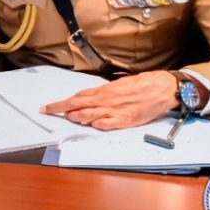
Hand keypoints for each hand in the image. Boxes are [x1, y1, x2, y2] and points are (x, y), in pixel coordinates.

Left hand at [42, 71, 179, 129]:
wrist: (162, 88)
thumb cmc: (143, 84)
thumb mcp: (120, 84)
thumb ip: (104, 91)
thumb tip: (89, 97)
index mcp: (105, 90)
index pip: (78, 96)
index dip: (62, 102)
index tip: (49, 106)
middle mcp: (107, 100)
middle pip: (79, 105)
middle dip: (61, 109)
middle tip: (48, 111)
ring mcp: (116, 111)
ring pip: (90, 115)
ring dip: (77, 117)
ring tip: (66, 118)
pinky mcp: (126, 121)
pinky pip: (107, 124)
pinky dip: (97, 125)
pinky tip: (90, 125)